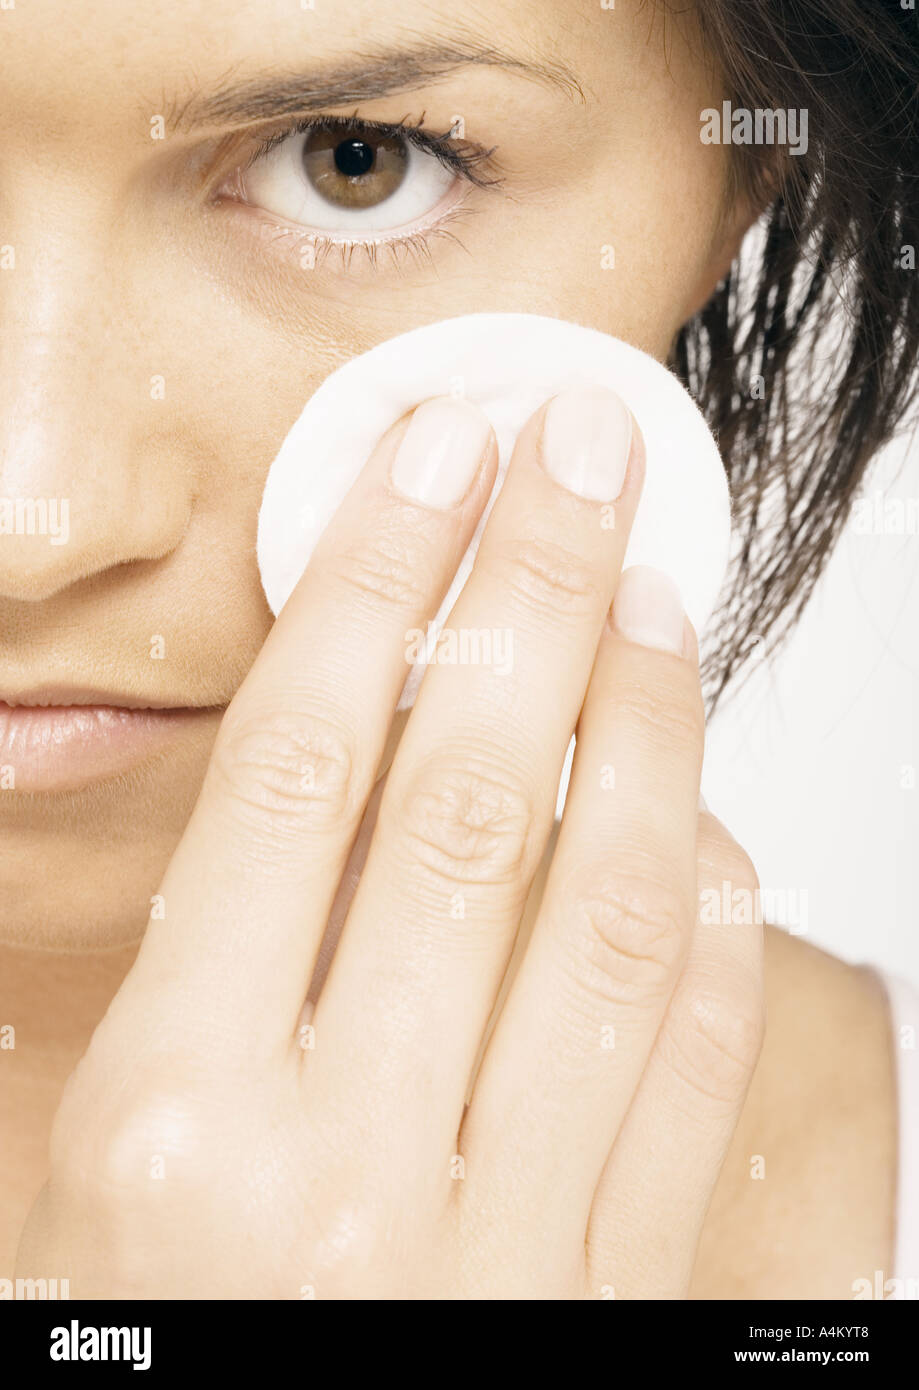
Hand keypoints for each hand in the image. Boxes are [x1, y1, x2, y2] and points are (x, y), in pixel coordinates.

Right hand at [16, 388, 763, 1298]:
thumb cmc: (139, 1355)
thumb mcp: (78, 1174)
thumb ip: (182, 977)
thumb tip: (292, 776)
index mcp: (171, 1127)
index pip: (299, 775)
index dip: (374, 587)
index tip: (424, 461)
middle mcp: (343, 1172)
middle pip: (472, 799)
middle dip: (525, 590)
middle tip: (568, 456)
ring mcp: (503, 1243)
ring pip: (611, 907)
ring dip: (641, 720)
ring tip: (649, 589)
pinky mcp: (611, 1300)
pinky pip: (688, 1062)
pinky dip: (708, 911)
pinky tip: (699, 809)